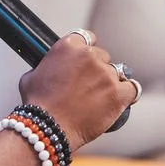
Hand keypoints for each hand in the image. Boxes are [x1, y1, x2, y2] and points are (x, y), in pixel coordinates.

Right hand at [17, 30, 135, 149]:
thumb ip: (47, 66)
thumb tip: (51, 68)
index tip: (86, 60)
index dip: (87, 50)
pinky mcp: (118, 93)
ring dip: (109, 83)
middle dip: (97, 69)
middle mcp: (89, 56)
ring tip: (99, 98)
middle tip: (88, 85)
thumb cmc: (37, 105)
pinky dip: (127, 94)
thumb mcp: (32, 75)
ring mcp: (106, 74)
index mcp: (68, 46)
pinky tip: (120, 100)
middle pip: (103, 56)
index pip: (87, 38)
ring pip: (117, 72)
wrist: (48, 127)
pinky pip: (132, 89)